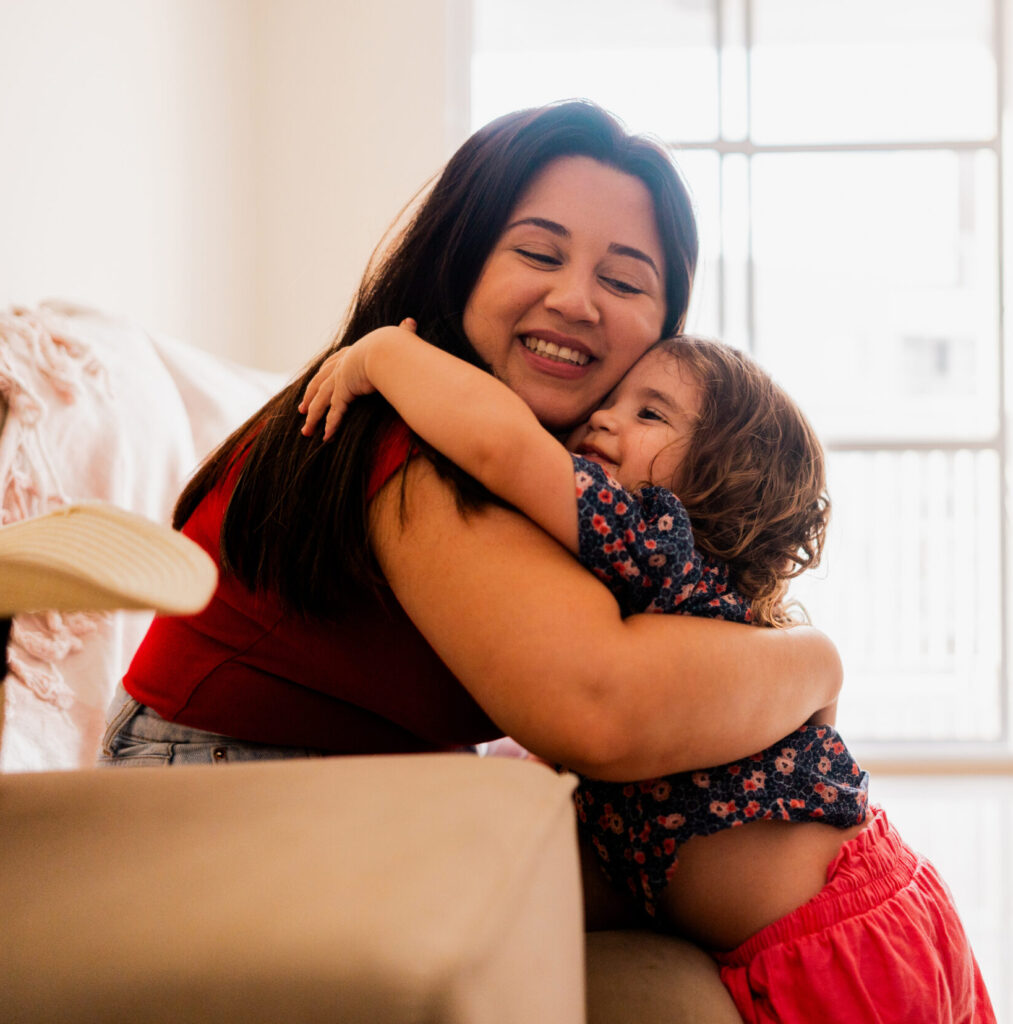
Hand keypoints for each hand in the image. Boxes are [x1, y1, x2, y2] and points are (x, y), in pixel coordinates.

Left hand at [300, 319, 416, 440]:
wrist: (388, 351)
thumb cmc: (395, 344)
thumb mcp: (398, 337)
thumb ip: (403, 333)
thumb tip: (411, 322)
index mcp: (351, 353)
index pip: (331, 364)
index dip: (323, 374)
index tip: (315, 382)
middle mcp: (341, 365)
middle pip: (318, 383)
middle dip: (308, 397)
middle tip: (302, 409)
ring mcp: (340, 379)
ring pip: (321, 401)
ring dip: (313, 417)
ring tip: (307, 431)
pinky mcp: (343, 392)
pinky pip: (335, 412)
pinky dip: (331, 425)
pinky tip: (326, 436)